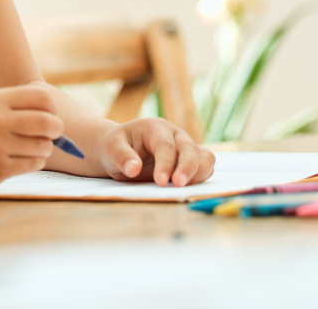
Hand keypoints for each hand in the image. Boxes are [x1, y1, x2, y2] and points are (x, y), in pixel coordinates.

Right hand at [0, 85, 62, 188]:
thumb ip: (21, 106)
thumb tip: (59, 117)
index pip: (40, 97)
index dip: (51, 106)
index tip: (50, 113)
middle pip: (47, 122)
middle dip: (57, 128)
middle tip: (55, 131)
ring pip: (43, 146)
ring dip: (45, 147)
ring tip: (34, 145)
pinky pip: (33, 163)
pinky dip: (35, 160)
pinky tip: (23, 157)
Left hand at [96, 118, 214, 186]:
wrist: (121, 151)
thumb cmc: (116, 148)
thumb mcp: (111, 149)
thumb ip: (121, 157)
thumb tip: (134, 169)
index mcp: (155, 128)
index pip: (165, 145)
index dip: (165, 163)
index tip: (161, 181)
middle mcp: (175, 135)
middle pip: (190, 149)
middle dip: (187, 168)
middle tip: (178, 186)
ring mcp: (186, 147)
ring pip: (204, 157)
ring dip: (198, 174)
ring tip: (184, 190)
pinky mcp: (192, 162)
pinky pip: (205, 168)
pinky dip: (201, 178)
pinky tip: (189, 190)